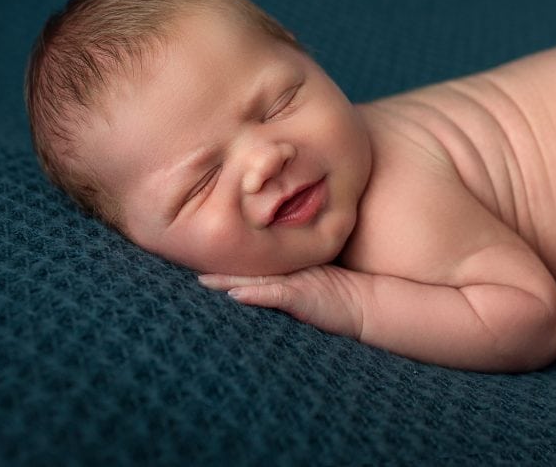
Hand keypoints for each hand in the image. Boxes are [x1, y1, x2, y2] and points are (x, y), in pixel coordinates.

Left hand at [198, 265, 366, 340]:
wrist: (368, 304)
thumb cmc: (341, 294)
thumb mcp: (311, 280)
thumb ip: (286, 280)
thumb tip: (253, 282)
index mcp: (286, 267)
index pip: (251, 259)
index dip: (227, 256)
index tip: (201, 251)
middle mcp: (286, 271)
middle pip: (246, 266)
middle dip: (219, 263)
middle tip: (187, 257)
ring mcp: (293, 282)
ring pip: (254, 278)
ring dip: (227, 279)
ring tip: (202, 280)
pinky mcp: (300, 296)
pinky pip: (273, 295)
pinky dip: (254, 294)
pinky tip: (234, 294)